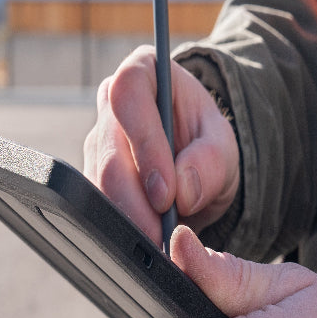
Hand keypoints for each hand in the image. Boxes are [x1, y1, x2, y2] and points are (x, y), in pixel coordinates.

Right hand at [83, 47, 239, 244]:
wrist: (198, 163)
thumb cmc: (207, 142)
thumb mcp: (224, 145)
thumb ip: (210, 160)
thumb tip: (183, 190)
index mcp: (143, 73)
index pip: (128, 95)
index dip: (144, 142)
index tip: (165, 191)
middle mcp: (110, 105)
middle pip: (106, 149)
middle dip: (133, 199)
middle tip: (158, 236)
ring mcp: (97, 142)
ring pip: (97, 182)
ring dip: (126, 218)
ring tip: (155, 244)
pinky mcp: (92, 176)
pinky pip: (98, 203)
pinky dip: (120, 227)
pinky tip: (142, 243)